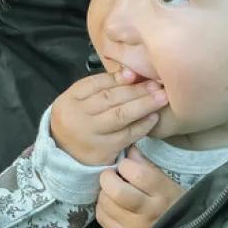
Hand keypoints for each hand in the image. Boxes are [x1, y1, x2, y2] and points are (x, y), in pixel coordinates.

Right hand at [49, 68, 167, 166]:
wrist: (66, 155)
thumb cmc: (78, 122)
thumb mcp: (79, 101)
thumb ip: (101, 87)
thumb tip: (131, 73)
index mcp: (70, 99)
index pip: (95, 83)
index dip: (118, 77)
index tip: (136, 73)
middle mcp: (78, 116)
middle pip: (110, 98)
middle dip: (136, 89)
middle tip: (156, 84)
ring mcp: (91, 135)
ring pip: (120, 115)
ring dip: (144, 105)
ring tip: (161, 98)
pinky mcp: (104, 150)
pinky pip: (127, 135)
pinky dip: (143, 125)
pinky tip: (154, 117)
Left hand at [96, 147, 185, 227]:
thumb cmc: (171, 203)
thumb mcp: (167, 182)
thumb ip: (147, 166)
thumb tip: (129, 152)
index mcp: (164, 195)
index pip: (138, 174)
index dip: (126, 165)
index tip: (126, 165)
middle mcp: (149, 213)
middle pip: (117, 192)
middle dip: (108, 178)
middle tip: (112, 176)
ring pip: (106, 204)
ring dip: (104, 192)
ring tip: (112, 190)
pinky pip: (103, 218)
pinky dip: (103, 207)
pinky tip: (111, 204)